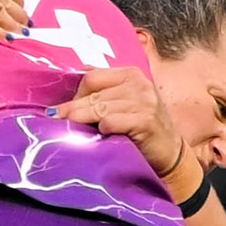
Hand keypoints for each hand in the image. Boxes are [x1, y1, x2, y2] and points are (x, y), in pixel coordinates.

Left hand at [53, 66, 191, 180]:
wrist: (169, 153)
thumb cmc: (141, 128)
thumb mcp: (125, 102)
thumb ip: (105, 89)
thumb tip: (77, 73)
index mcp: (131, 74)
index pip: (93, 77)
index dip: (76, 93)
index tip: (65, 108)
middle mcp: (139, 84)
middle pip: (94, 93)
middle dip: (73, 108)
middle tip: (56, 118)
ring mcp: (144, 102)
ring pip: (100, 108)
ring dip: (82, 120)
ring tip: (69, 128)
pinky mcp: (146, 121)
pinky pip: (112, 121)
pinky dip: (103, 128)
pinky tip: (101, 134)